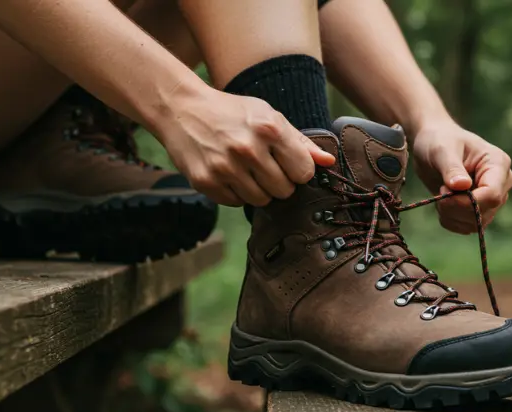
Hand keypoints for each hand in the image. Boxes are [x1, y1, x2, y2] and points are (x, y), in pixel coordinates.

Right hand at [158, 87, 334, 206]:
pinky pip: (236, 203)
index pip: (303, 172)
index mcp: (269, 129)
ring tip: (246, 170)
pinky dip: (236, 193)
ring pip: (261, 201)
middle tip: (264, 167)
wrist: (182, 109)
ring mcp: (225, 167)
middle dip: (279, 183)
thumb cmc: (232, 112)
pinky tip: (229, 173)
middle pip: (284, 191)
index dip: (298, 171)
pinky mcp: (206, 182)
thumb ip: (300, 141)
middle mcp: (248, 149)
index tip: (287, 164)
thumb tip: (329, 162)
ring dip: (258, 190)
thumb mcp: (268, 116)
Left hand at [412, 120, 511, 233]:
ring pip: (476, 224)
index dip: (467, 202)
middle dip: (456, 208)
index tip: (444, 192)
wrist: (432, 145)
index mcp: (498, 164)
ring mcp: (491, 199)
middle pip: (484, 212)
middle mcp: (501, 184)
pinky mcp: (480, 210)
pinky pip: (467, 228)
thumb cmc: (439, 141)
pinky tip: (443, 205)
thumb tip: (462, 186)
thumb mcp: (441, 150)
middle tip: (440, 191)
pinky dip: (450, 221)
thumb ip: (451, 168)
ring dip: (451, 215)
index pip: (493, 195)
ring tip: (441, 195)